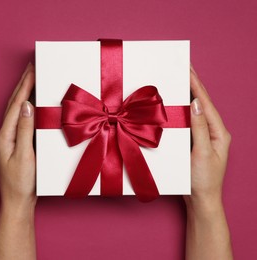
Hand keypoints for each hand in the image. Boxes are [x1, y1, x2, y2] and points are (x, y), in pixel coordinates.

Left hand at [0, 63, 35, 210]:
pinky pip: (22, 119)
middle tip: (31, 66)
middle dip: (23, 84)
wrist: (18, 202)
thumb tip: (27, 106)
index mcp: (5, 135)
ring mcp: (11, 138)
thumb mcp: (25, 156)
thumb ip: (25, 130)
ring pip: (17, 110)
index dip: (25, 86)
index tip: (32, 69)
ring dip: (24, 92)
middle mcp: (5, 134)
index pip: (16, 105)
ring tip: (32, 78)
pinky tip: (33, 102)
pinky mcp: (18, 143)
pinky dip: (27, 107)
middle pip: (14, 104)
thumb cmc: (21, 183)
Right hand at [184, 66, 231, 210]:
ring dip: (186, 96)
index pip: (206, 103)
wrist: (201, 201)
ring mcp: (203, 137)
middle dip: (192, 85)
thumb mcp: (203, 153)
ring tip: (178, 80)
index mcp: (219, 132)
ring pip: (194, 112)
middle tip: (182, 68)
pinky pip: (187, 122)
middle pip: (202, 104)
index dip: (196, 85)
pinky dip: (180, 110)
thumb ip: (200, 128)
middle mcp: (213, 132)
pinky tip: (174, 104)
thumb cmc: (204, 180)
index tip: (187, 68)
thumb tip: (196, 103)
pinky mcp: (194, 143)